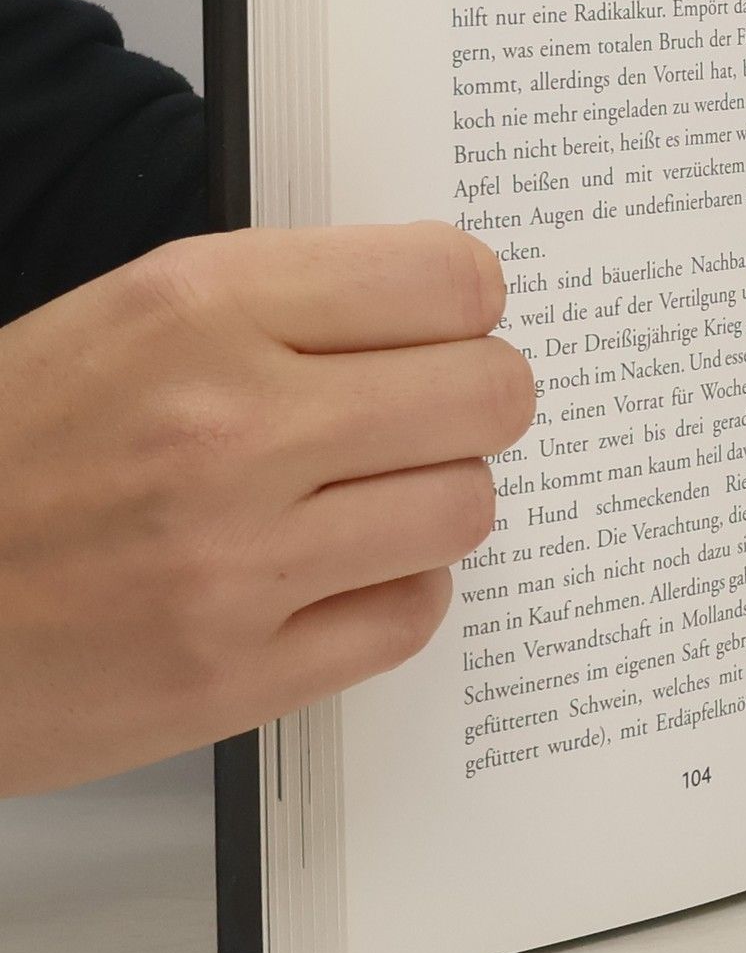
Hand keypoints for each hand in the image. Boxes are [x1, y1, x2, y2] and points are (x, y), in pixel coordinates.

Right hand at [0, 222, 536, 796]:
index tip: (451, 322)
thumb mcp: (126, 319)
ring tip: (367, 497)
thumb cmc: (5, 449)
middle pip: (490, 395)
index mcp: (198, 306)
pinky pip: (412, 614)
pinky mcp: (235, 674)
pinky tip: (336, 573)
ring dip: (434, 500)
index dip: (468, 303)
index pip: (450, 279)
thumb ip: (286, 305)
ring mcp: (236, 560)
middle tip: (432, 413)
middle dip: (474, 401)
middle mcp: (229, 425)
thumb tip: (447, 308)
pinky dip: (393, 591)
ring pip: (466, 507)